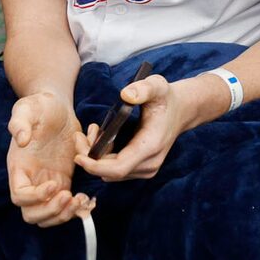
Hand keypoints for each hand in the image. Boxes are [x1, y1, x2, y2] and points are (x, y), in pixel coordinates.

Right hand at [8, 93, 91, 225]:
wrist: (56, 106)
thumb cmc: (39, 106)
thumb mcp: (27, 108)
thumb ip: (20, 122)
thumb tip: (21, 139)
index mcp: (19, 167)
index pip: (19, 196)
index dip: (35, 197)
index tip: (53, 184)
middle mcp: (31, 180)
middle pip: (32, 214)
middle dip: (51, 212)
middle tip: (69, 196)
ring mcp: (47, 182)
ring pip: (49, 216)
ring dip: (64, 214)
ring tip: (80, 199)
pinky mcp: (63, 181)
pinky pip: (65, 206)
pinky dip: (76, 209)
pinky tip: (87, 199)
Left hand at [77, 73, 209, 182]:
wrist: (182, 110)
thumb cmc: (166, 98)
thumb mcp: (157, 86)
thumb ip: (143, 88)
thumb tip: (125, 95)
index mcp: (150, 147)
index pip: (118, 168)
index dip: (95, 166)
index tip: (78, 156)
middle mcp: (149, 163)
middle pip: (110, 173)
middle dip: (89, 157)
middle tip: (79, 134)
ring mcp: (146, 169)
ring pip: (111, 173)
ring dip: (95, 157)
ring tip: (91, 131)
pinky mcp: (142, 168)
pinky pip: (116, 169)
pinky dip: (103, 158)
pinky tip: (100, 138)